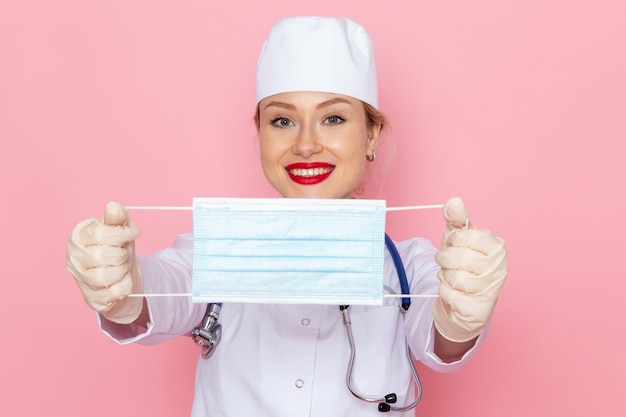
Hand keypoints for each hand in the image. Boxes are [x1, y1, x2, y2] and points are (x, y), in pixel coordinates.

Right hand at [66, 201, 143, 323]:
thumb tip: (113, 207)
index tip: (133, 232)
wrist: (122, 276)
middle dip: (121, 255)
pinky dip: (125, 286)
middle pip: (103, 256)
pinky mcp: (91, 299)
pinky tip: (122, 281)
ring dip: (122, 271)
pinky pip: (113, 293)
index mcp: (78, 237)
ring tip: (121, 267)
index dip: (123, 233)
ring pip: (105, 276)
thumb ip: (117, 217)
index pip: (102, 234)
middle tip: (122, 254)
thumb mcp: (121, 230)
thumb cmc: (117, 248)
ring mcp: (79, 280)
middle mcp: (73, 258)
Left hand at [432, 197, 507, 342]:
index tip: (455, 245)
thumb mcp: (456, 238)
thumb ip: (456, 219)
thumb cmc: (462, 265)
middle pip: (457, 257)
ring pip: (453, 277)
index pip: (464, 236)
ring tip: (453, 279)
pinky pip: (450, 296)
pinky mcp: (479, 308)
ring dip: (445, 278)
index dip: (452, 241)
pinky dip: (445, 294)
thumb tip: (454, 201)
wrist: (464, 300)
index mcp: (496, 246)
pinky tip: (454, 294)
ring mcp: (491, 289)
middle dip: (445, 261)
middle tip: (451, 265)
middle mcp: (499, 267)